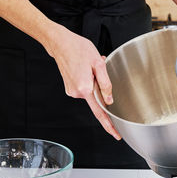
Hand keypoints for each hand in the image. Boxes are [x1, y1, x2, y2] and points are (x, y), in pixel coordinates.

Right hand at [42, 24, 120, 139]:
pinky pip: (85, 88)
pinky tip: (86, 68)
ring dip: (95, 81)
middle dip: (101, 85)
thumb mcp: (98, 63)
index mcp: (85, 88)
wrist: (60, 43)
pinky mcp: (70, 88)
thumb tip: (109, 100)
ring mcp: (72, 91)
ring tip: (91, 66)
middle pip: (97, 97)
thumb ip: (105, 84)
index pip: (100, 112)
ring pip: (91, 92)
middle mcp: (77, 93)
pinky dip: (89, 80)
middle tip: (99, 68)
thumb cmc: (78, 49)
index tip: (116, 134)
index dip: (109, 125)